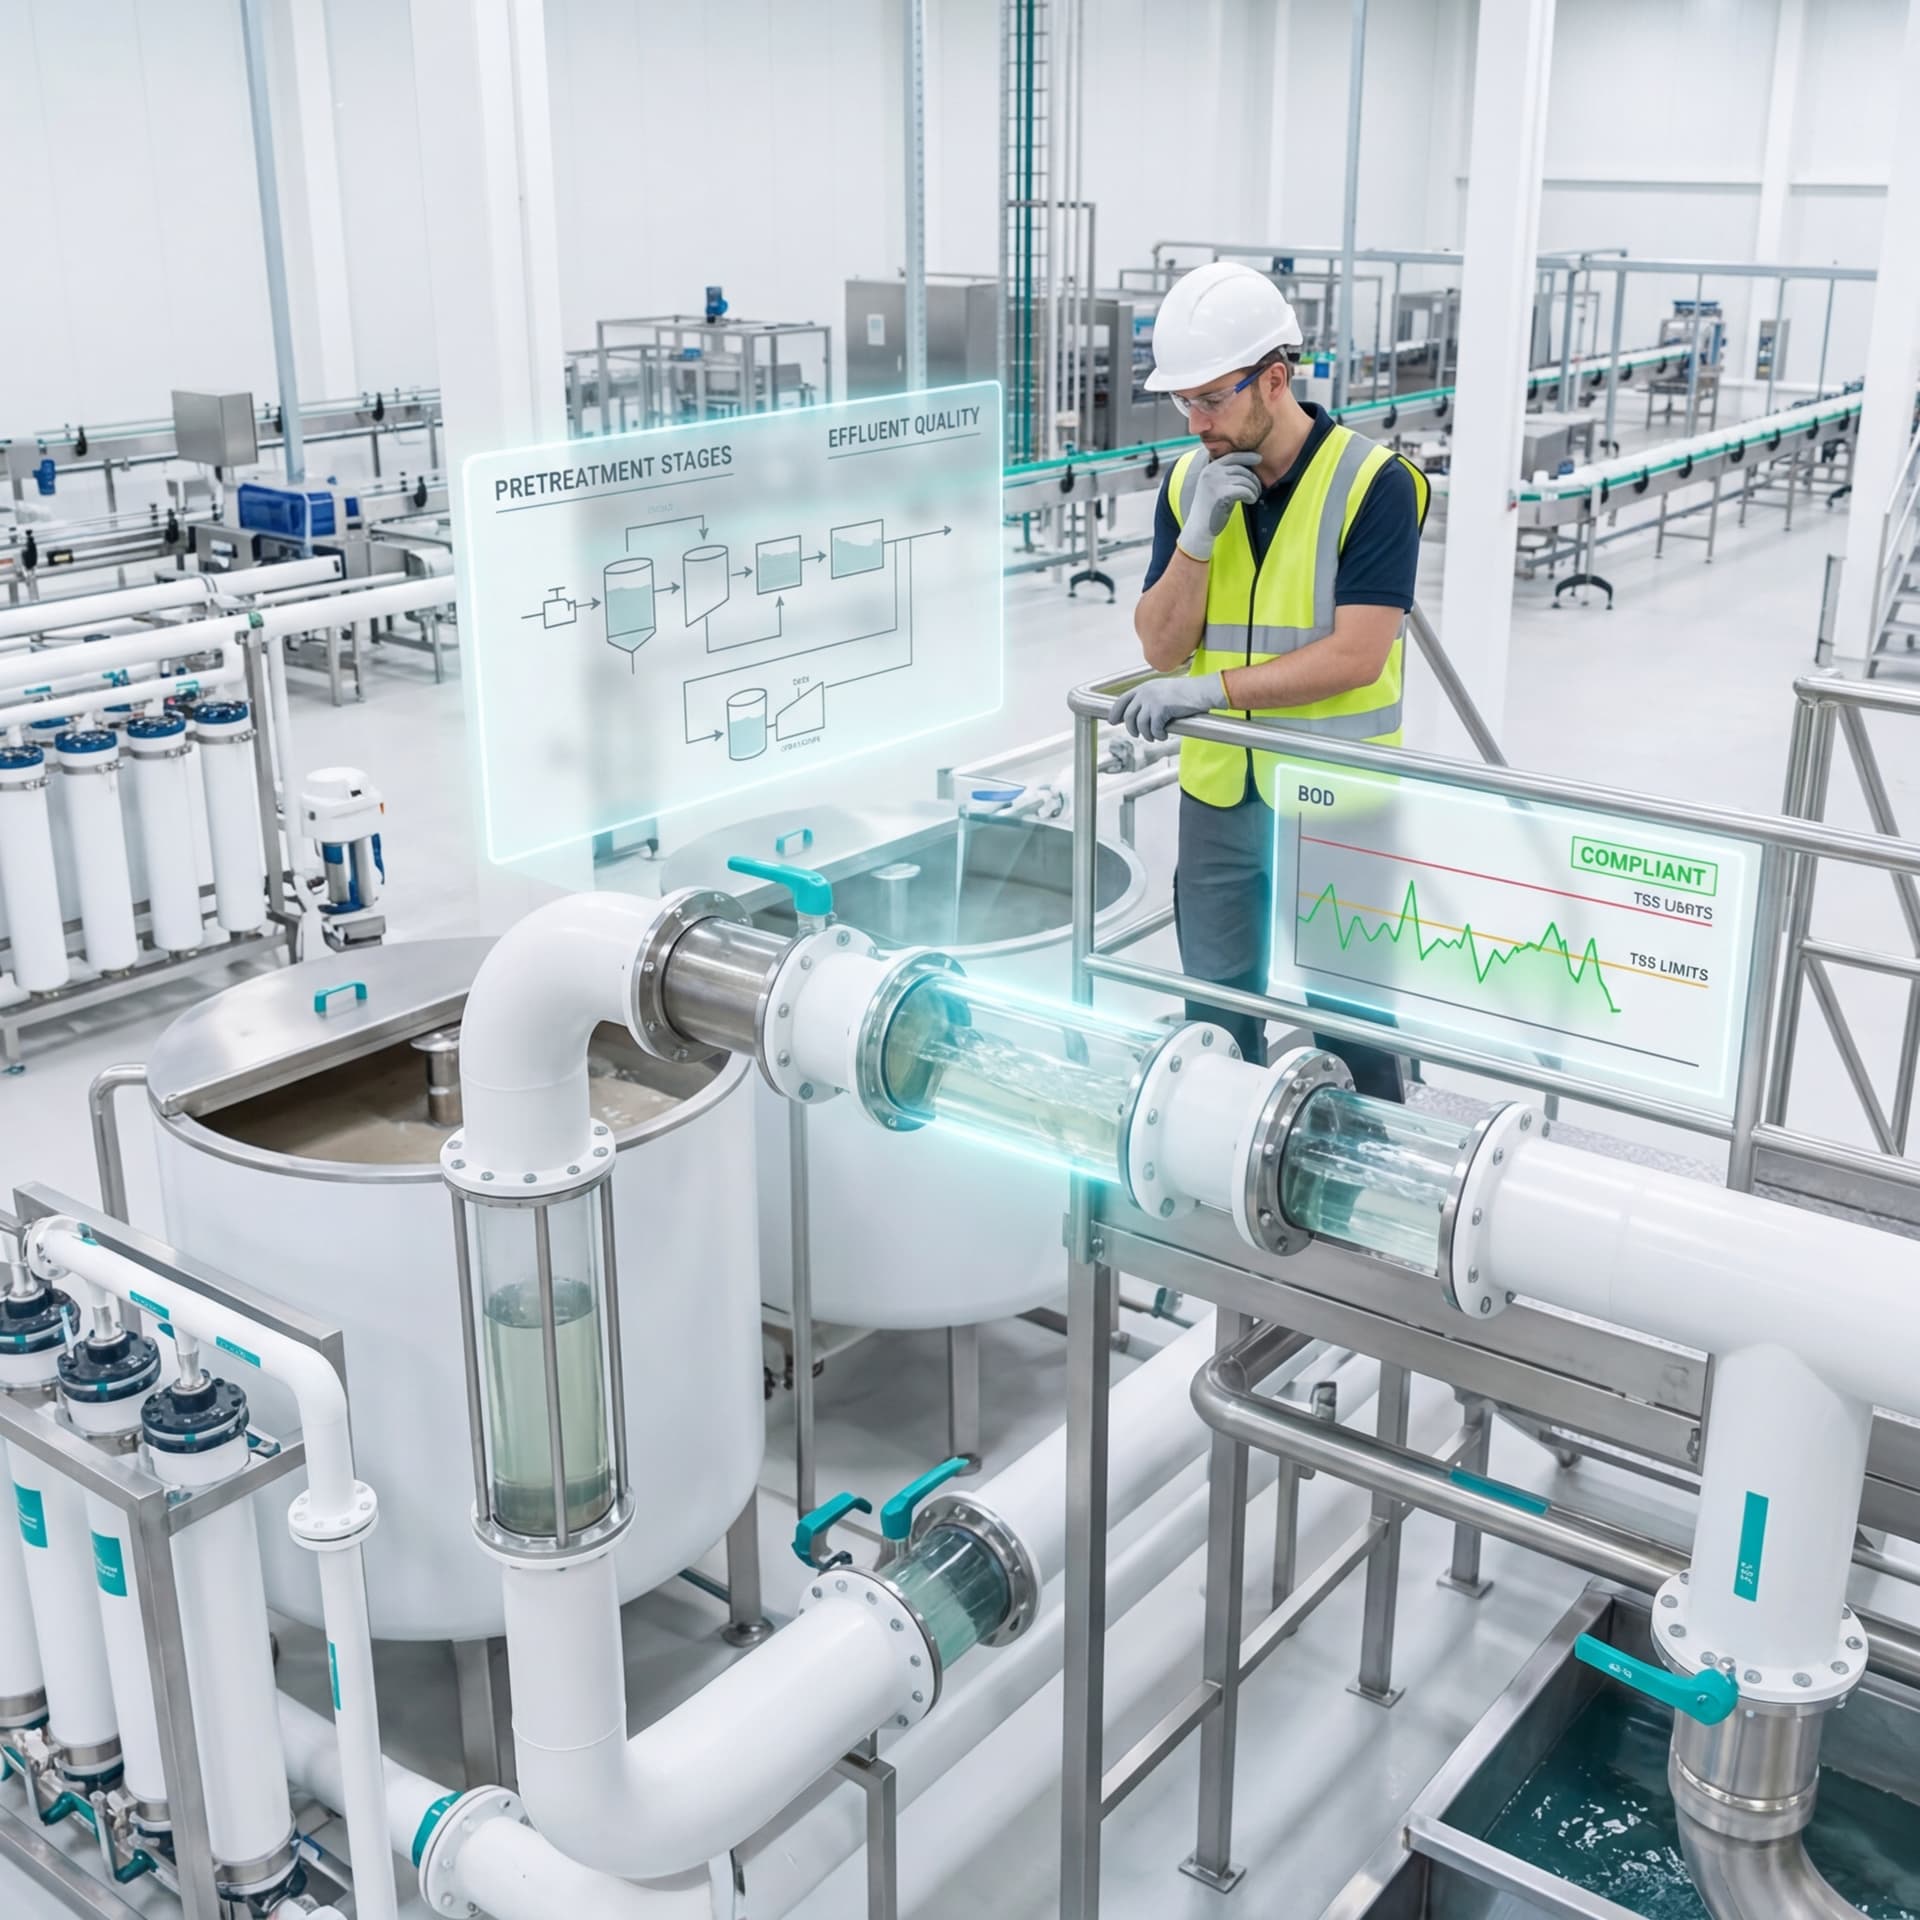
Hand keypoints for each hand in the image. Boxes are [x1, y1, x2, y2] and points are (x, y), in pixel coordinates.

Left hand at [1108, 673, 1225, 742]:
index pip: (1122, 700)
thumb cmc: (1187, 693)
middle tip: (1137, 735)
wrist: (1201, 691)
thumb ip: (1150, 700)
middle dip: (1132, 729)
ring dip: (1147, 735)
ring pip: (1140, 725)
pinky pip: (1154, 729)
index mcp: (1144, 687)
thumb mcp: (1163, 691)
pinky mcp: (1160, 710)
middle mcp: (1145, 693)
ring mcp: (1152, 701)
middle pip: (1129, 716)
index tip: (1112, 721)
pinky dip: (1158, 735)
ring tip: (1155, 737)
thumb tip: (1140, 716)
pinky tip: (1164, 735)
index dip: (1115, 712)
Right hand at [1176, 450, 1261, 561]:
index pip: (1232, 456)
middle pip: (1241, 469)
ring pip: (1245, 480)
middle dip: (1253, 479)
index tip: (1259, 459)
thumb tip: (1248, 467)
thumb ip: (1227, 475)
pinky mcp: (1222, 494)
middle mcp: (1211, 472)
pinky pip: (1245, 490)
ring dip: (1253, 489)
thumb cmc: (1211, 510)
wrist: (1199, 528)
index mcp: (1209, 468)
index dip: (1247, 456)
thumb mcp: (1216, 486)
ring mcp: (1216, 482)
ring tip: (1252, 497)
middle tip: (1257, 490)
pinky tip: (1250, 501)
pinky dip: (1251, 496)